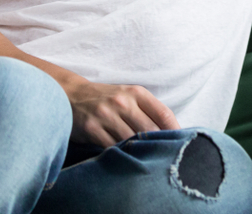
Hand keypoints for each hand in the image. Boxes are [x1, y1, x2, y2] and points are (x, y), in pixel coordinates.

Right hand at [64, 79, 179, 146]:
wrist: (70, 94)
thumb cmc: (106, 98)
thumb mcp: (127, 95)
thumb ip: (146, 110)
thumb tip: (171, 132)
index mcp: (136, 92)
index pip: (163, 113)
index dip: (175, 130)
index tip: (181, 142)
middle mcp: (122, 102)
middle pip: (150, 130)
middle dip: (158, 144)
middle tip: (163, 156)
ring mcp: (106, 115)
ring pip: (132, 141)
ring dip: (139, 152)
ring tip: (145, 159)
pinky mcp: (92, 128)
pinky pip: (112, 148)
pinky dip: (120, 154)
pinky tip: (124, 157)